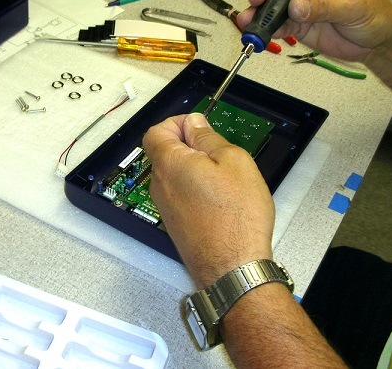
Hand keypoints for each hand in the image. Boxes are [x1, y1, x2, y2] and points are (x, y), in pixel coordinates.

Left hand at [142, 113, 273, 288]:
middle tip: (218, 152)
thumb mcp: (233, 161)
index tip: (198, 126)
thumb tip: (194, 124)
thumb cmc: (236, 219)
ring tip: (224, 179)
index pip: (155, 131)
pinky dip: (195, 189)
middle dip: (189, 145)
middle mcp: (160, 185)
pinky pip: (180, 194)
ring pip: (174, 174)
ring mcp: (165, 206)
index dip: (176, 123)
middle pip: (164, 152)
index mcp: (169, 163)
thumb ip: (208, 137)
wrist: (234, 268)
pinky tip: (220, 199)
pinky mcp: (175, 223)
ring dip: (194, 168)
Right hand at [237, 0, 391, 63]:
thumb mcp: (354, 4)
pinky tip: (260, 32)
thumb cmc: (373, 13)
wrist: (373, 43)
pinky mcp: (293, 22)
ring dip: (257, 8)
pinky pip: (274, 23)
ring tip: (251, 18)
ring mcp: (298, 0)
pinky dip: (264, 28)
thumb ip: (324, 4)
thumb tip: (296, 5)